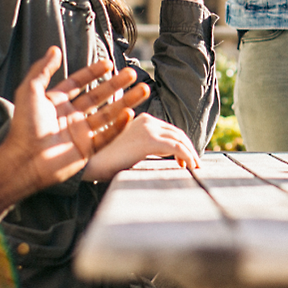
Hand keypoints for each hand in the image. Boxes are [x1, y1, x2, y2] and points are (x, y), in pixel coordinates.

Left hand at [0, 48, 149, 193]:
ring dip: (126, 102)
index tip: (108, 64)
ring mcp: (80, 133)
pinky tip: (130, 114)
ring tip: (144, 90)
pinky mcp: (87, 150)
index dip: (93, 72)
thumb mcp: (30, 91)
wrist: (25, 160)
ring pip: (108, 115)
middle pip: (99, 96)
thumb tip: (55, 49)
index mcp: (56, 102)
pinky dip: (119, 126)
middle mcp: (70, 116)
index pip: (79, 83)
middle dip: (116, 85)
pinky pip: (107, 135)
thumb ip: (42, 69)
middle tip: (133, 74)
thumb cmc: (24, 126)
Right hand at [80, 112, 199, 180]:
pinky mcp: (150, 140)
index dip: (181, 144)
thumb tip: (166, 153)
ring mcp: (148, 129)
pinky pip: (177, 148)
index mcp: (141, 120)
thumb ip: (146, 147)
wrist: (92, 164)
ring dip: (191, 154)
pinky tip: (191, 167)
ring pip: (180, 140)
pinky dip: (188, 157)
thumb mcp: (130, 149)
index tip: (185, 160)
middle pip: (177, 133)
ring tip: (195, 168)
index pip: (169, 130)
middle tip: (194, 165)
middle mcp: (147, 120)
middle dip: (188, 149)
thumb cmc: (107, 161)